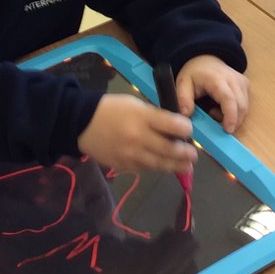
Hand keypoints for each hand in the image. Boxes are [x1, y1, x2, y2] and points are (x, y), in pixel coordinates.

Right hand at [76, 93, 196, 173]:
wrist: (81, 124)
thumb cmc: (111, 109)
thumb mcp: (135, 104)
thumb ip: (155, 117)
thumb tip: (175, 129)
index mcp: (142, 117)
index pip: (174, 125)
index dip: (186, 128)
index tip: (188, 130)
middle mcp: (138, 138)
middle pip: (170, 149)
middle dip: (186, 153)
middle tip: (193, 155)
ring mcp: (130, 155)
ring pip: (160, 164)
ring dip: (176, 166)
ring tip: (187, 166)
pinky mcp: (123, 166)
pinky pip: (146, 169)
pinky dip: (157, 167)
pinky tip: (164, 166)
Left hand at [175, 54, 249, 132]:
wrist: (205, 58)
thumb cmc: (195, 72)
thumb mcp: (183, 83)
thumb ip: (183, 99)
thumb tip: (186, 115)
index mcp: (217, 79)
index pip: (229, 99)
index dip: (230, 116)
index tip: (228, 130)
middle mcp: (234, 79)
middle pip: (241, 106)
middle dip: (233, 122)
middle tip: (217, 127)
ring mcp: (242, 82)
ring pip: (245, 107)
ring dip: (233, 117)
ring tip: (214, 112)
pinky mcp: (245, 85)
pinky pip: (245, 104)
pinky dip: (236, 112)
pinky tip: (222, 108)